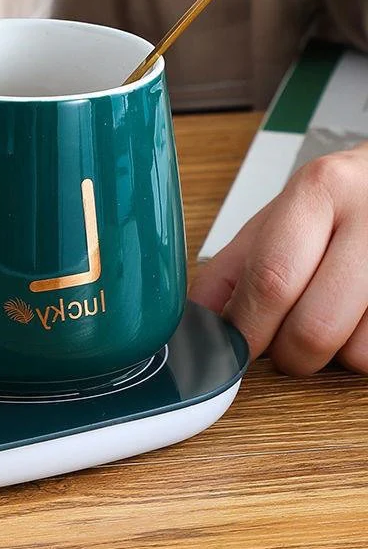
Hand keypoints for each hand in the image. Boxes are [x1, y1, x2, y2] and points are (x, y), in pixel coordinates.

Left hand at [190, 142, 367, 374]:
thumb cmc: (336, 204)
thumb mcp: (279, 218)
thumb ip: (232, 267)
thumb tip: (197, 322)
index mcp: (318, 192)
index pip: (271, 279)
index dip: (246, 327)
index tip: (234, 347)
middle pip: (313, 326)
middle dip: (286, 355)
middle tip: (279, 347)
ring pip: (355, 351)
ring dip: (329, 356)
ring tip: (325, 319)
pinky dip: (360, 351)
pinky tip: (356, 320)